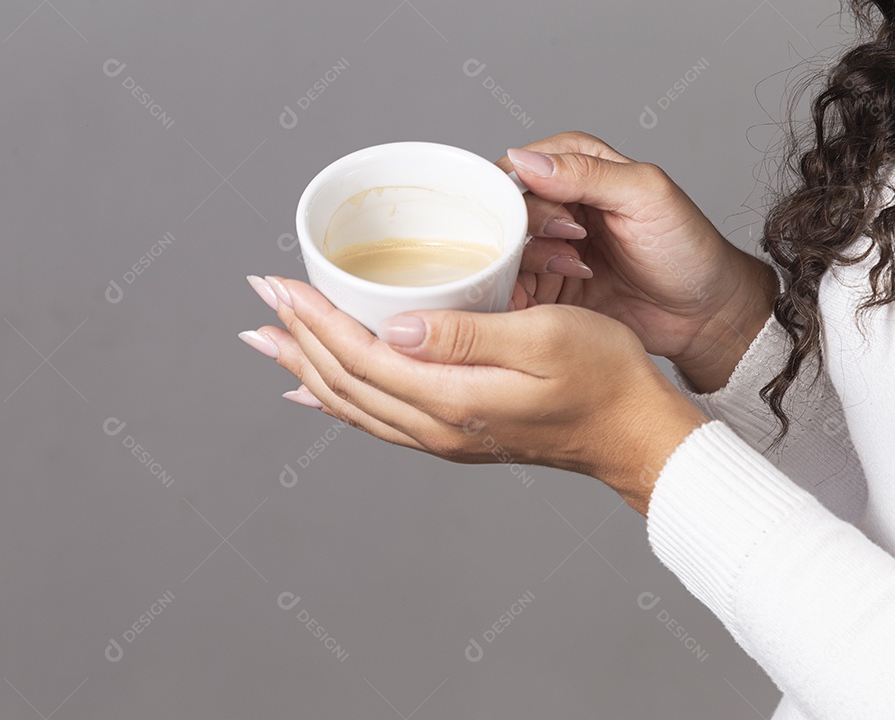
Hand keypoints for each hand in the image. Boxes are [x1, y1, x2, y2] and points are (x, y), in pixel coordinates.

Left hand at [241, 275, 707, 515]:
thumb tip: (395, 329)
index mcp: (453, 398)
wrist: (633, 432)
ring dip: (305, 369)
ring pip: (352, 404)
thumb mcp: (544, 338)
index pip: (360, 356)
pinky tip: (315, 393)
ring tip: (270, 341)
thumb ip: (466, 335)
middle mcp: (436, 426)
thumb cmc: (605, 376)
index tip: (279, 283)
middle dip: (296, 337)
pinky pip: (376, 419)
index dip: (314, 318)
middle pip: (342, 382)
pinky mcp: (452, 434)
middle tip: (261, 298)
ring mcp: (442, 436)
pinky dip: (336, 400)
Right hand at [498, 131, 777, 391]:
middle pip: (501, 211)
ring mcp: (545, 246)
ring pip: (500, 251)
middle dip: (529, 229)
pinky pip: (509, 287)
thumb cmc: (686, 248)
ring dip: (534, 261)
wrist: (702, 312)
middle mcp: (552, 201)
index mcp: (572, 163)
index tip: (551, 215)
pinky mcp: (544, 287)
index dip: (517, 192)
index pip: (514, 168)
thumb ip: (586, 173)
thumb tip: (525, 161)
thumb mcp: (646, 196)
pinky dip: (526, 292)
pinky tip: (564, 291)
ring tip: (579, 268)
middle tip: (572, 241)